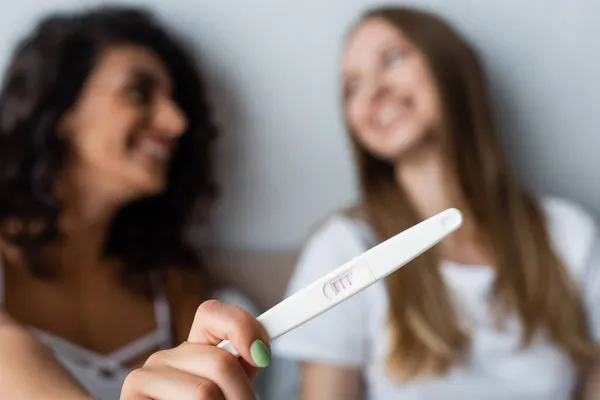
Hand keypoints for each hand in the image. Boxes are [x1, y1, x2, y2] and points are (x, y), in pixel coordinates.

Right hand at [120, 300, 270, 399]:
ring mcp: (143, 378)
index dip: (242, 327)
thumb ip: (245, 365)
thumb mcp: (233, 391)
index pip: (212, 313)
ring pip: (205, 392)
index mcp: (192, 349)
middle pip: (220, 362)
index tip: (262, 357)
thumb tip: (261, 353)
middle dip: (242, 395)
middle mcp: (165, 358)